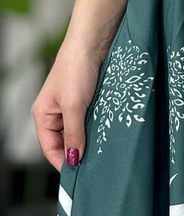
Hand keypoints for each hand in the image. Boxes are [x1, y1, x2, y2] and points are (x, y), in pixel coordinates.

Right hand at [31, 40, 104, 170]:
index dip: (63, 162)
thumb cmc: (77, 69)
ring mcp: (72, 104)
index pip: (49, 148)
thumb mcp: (74, 105)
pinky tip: (108, 131)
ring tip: (104, 150)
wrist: (93, 40)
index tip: (80, 175)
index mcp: (43, 115)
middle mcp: (55, 111)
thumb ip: (73, 133)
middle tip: (96, 164)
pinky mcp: (88, 96)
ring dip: (90, 138)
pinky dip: (97, 125)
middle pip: (64, 141)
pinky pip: (90, 117)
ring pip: (79, 129)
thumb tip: (74, 159)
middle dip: (78, 151)